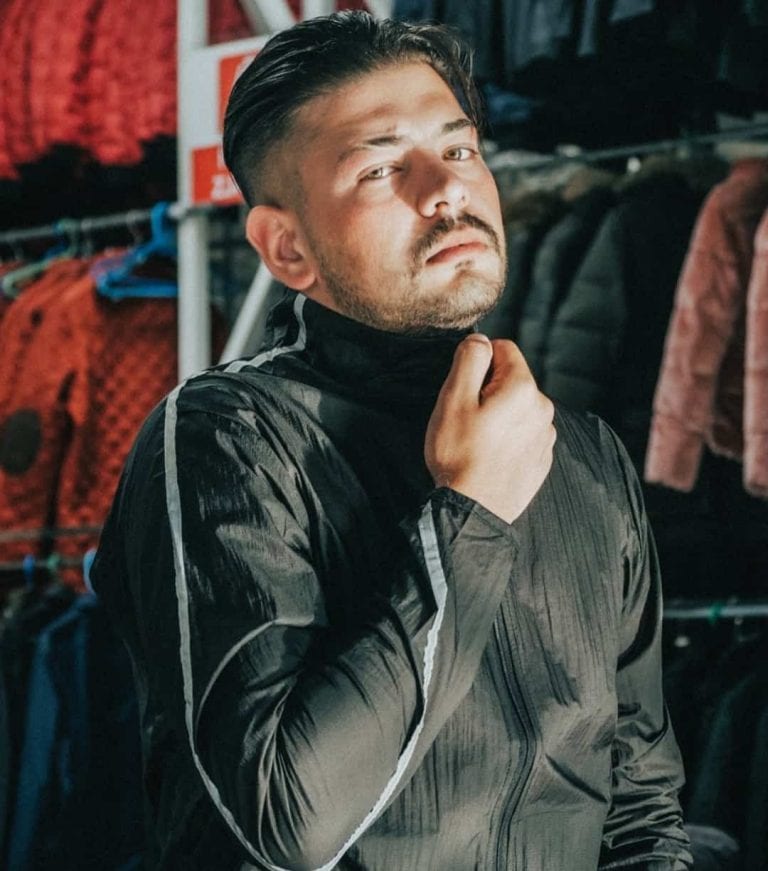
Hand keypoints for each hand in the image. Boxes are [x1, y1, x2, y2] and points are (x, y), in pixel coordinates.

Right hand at [425, 334, 555, 523]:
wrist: (473, 511)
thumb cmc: (458, 455)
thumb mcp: (453, 400)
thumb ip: (469, 360)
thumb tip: (480, 340)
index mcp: (523, 388)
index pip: (503, 348)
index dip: (478, 363)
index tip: (464, 390)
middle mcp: (543, 408)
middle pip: (512, 378)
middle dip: (489, 389)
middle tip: (467, 419)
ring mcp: (546, 435)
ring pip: (518, 407)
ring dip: (499, 415)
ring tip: (478, 441)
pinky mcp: (542, 457)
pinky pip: (523, 433)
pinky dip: (508, 437)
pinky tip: (490, 456)